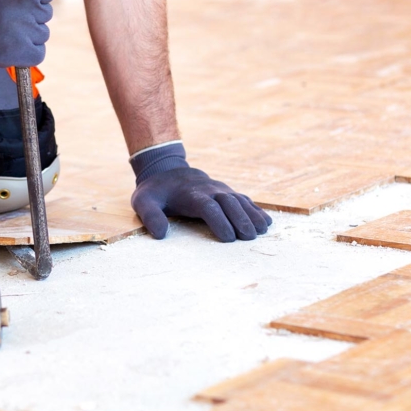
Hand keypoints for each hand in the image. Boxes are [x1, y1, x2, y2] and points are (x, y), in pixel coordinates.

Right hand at [0, 0, 54, 66]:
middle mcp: (23, 12)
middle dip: (31, 12)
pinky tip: (13, 41)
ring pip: (42, 34)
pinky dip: (30, 50)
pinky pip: (38, 53)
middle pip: (46, 14)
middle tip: (8, 10)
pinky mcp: (14, 56)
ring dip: (30, 31)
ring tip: (7, 25)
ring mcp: (19, 37)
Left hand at [130, 143, 271, 241]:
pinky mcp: (227, 193)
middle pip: (229, 203)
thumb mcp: (143, 202)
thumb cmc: (156, 193)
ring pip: (240, 200)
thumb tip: (160, 234)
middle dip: (240, 219)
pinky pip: (245, 199)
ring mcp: (221, 190)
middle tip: (250, 238)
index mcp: (191, 194)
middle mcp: (210, 190)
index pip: (208, 207)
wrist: (167, 171)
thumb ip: (150, 216)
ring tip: (262, 231)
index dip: (219, 221)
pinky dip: (256, 210)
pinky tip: (266, 222)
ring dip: (252, 215)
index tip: (228, 238)